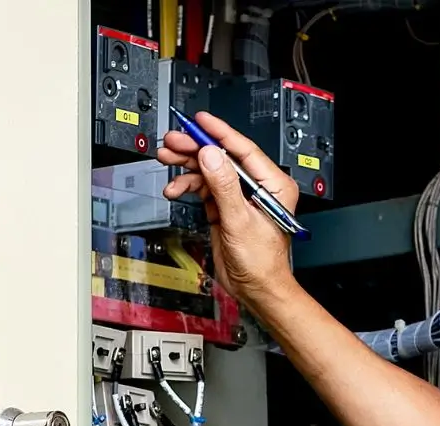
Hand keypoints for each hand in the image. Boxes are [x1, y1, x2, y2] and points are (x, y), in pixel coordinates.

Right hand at [157, 112, 301, 302]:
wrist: (256, 289)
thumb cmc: (262, 263)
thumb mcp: (241, 222)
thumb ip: (225, 187)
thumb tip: (213, 156)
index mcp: (273, 185)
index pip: (244, 149)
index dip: (220, 132)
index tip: (200, 121)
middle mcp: (257, 187)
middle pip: (222, 157)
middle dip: (195, 148)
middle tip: (172, 141)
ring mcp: (239, 196)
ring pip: (210, 170)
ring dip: (187, 166)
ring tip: (167, 159)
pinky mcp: (225, 207)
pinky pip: (204, 188)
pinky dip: (188, 186)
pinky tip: (175, 188)